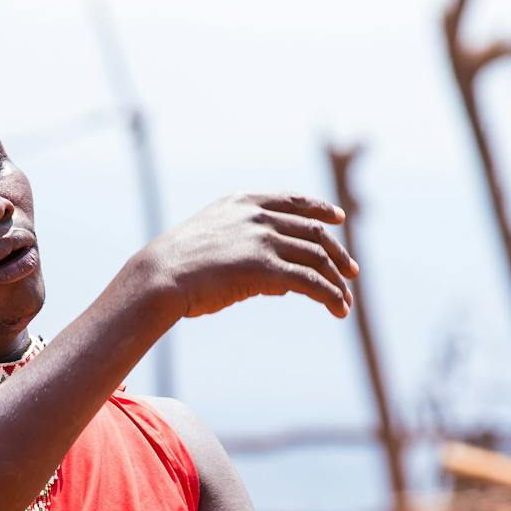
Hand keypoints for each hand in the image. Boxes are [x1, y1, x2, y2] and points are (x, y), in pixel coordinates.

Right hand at [128, 193, 355, 321]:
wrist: (159, 277)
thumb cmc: (175, 265)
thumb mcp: (210, 238)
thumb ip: (242, 244)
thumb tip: (275, 276)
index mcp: (243, 202)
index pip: (293, 201)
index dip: (320, 209)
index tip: (338, 218)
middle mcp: (258, 216)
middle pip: (313, 231)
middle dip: (337, 253)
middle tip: (352, 272)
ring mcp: (263, 240)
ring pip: (317, 257)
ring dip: (337, 281)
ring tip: (345, 301)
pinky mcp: (266, 269)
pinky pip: (311, 282)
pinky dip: (330, 296)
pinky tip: (338, 310)